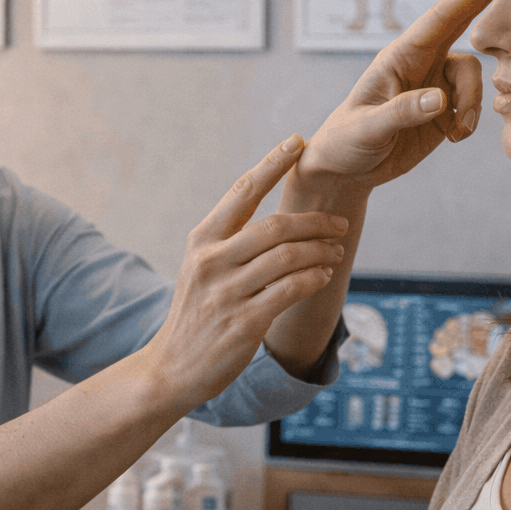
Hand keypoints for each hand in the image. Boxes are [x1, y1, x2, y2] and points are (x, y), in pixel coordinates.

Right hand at [146, 136, 348, 409]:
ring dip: (321, 251)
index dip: (272, 163)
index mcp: (201, 240)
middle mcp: (210, 261)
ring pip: (287, 257)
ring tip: (336, 250)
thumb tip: (278, 218)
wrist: (170, 368)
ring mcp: (226, 292)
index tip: (299, 141)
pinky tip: (324, 275)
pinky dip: (313, 279)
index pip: (242, 190)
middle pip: (275, 226)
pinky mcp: (242, 322)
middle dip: (316, 221)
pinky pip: (289, 291)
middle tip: (340, 223)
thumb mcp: (201, 268)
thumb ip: (230, 241)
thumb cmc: (195, 313)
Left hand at [297, 0, 510, 192]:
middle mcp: (420, 64)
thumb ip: (401, 112)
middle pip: (463, 25)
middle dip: (488, 2)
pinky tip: (453, 137)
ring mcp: (435, 86)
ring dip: (473, 103)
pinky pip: (472, 105)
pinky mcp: (444, 110)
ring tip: (457, 132)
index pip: (440, 18)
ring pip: (473, 76)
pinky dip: (470, 121)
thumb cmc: (346, 141)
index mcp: (399, 57)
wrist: (347, 168)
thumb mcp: (366, 129)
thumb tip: (440, 99)